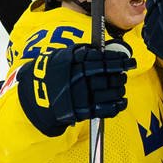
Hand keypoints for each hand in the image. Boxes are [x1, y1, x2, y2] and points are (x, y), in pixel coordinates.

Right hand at [17, 41, 133, 136]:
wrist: (35, 98)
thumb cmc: (51, 75)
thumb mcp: (60, 58)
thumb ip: (78, 54)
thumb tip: (98, 51)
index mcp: (72, 64)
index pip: (100, 60)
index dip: (116, 59)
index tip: (126, 59)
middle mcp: (78, 79)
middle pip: (107, 75)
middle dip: (120, 73)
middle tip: (125, 71)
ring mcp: (81, 96)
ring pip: (109, 92)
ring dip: (119, 88)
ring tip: (121, 85)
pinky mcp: (83, 111)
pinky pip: (105, 109)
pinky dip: (117, 105)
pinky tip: (122, 101)